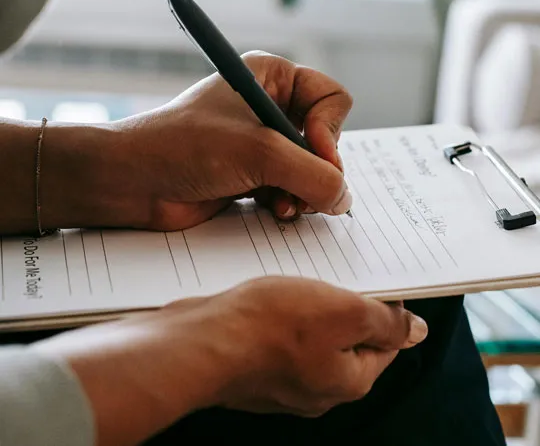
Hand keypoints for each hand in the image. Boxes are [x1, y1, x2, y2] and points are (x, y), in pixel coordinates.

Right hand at [36, 277, 427, 445]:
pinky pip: (280, 336)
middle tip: (334, 272)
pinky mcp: (255, 366)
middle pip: (347, 339)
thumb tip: (416, 331)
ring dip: (310, 305)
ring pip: (311, 334)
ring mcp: (283, 380)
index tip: (375, 278)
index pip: (386, 343)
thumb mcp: (343, 312)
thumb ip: (385, 322)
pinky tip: (269, 294)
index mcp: (348, 381)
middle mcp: (318, 388)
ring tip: (298, 278)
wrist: (199, 342)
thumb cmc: (269, 327)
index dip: (386, 307)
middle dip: (344, 303)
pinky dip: (280, 313)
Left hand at [43, 52, 352, 230]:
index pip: (332, 99)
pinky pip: (292, 188)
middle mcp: (270, 105)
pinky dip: (289, 202)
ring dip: (303, 191)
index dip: (330, 131)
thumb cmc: (185, 147)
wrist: (133, 181)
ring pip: (311, 168)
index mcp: (272, 77)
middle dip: (316, 168)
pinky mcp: (253, 173)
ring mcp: (261, 141)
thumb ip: (314, 175)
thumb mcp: (259, 152)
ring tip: (284, 204)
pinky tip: (274, 210)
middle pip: (326, 138)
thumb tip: (344, 199)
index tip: (314, 155)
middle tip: (301, 188)